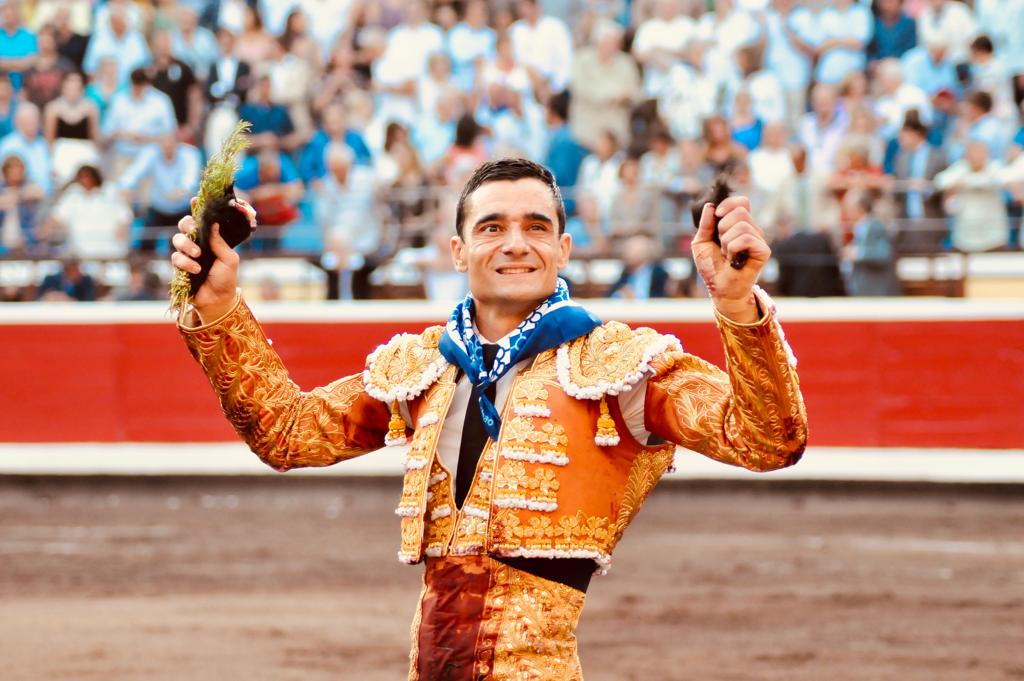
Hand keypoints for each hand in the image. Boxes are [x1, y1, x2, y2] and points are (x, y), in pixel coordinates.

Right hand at [170, 197, 240, 321]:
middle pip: (184, 225)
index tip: (195, 200)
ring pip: (177, 239)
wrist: (218, 300)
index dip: (197, 208)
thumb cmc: (226, 278)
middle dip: (187, 224)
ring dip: (187, 245)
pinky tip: (196, 270)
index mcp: (211, 238)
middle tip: (194, 231)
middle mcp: (198, 243)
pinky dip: (186, 263)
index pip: (202, 220)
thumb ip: (221, 243)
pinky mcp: (179, 266)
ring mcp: (187, 254)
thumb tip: (214, 224)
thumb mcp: (229, 259)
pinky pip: (176, 257)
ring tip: (198, 255)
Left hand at [691, 196, 770, 321]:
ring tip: (727, 255)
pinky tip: (734, 260)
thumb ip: (705, 224)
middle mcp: (752, 230)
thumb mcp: (701, 242)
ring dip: (727, 242)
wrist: (719, 288)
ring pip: (742, 225)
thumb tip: (710, 206)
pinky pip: (746, 238)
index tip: (717, 215)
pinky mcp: (763, 251)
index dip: (729, 204)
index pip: (742, 202)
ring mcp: (759, 240)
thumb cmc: (711, 267)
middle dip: (723, 227)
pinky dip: (733, 248)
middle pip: (740, 211)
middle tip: (722, 245)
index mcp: (739, 225)